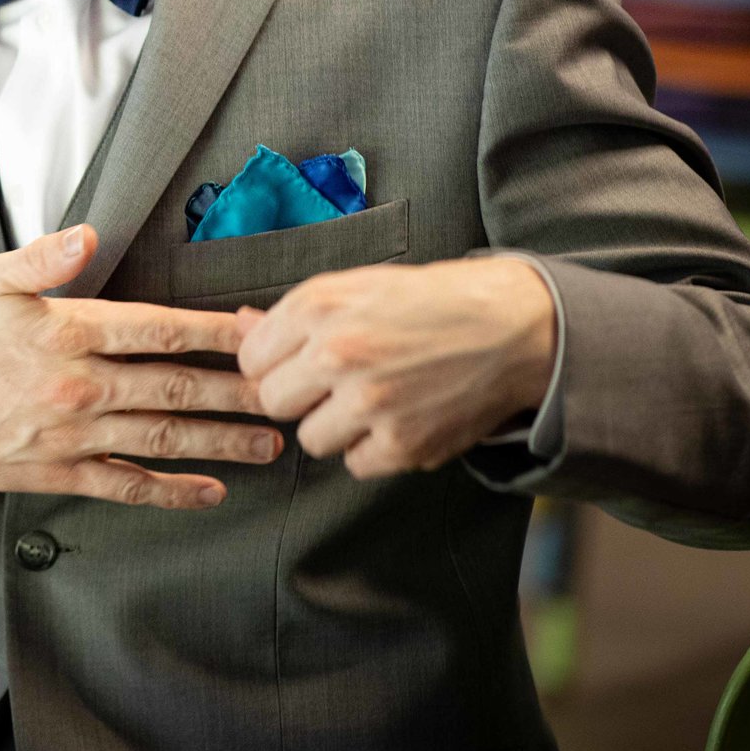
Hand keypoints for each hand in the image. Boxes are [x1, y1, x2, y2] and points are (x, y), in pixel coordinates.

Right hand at [0, 226, 280, 507]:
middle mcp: (78, 387)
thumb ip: (41, 258)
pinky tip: (211, 491)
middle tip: (287, 392)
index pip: (159, 329)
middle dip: (239, 390)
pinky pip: (128, 484)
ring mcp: (73, 436)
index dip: (215, 330)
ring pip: (164, 437)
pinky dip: (173, 491)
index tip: (258, 330)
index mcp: (67, 333)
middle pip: (176, 386)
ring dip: (223, 440)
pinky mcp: (61, 473)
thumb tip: (86, 235)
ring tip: (270, 443)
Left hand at [234, 258, 556, 479]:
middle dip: (297, 395)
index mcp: (319, 306)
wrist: (512, 327)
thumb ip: (292, 313)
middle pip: (272, 402)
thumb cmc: (428, 301)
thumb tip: (237, 327)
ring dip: (335, 424)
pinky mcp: (403, 445)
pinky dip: (373, 449)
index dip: (272, 361)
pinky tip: (398, 418)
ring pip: (312, 438)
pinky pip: (355, 464)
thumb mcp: (356, 286)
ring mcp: (370, 403)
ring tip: (372, 397)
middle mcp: (338, 354)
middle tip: (332, 382)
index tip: (296, 360)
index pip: (250, 358)